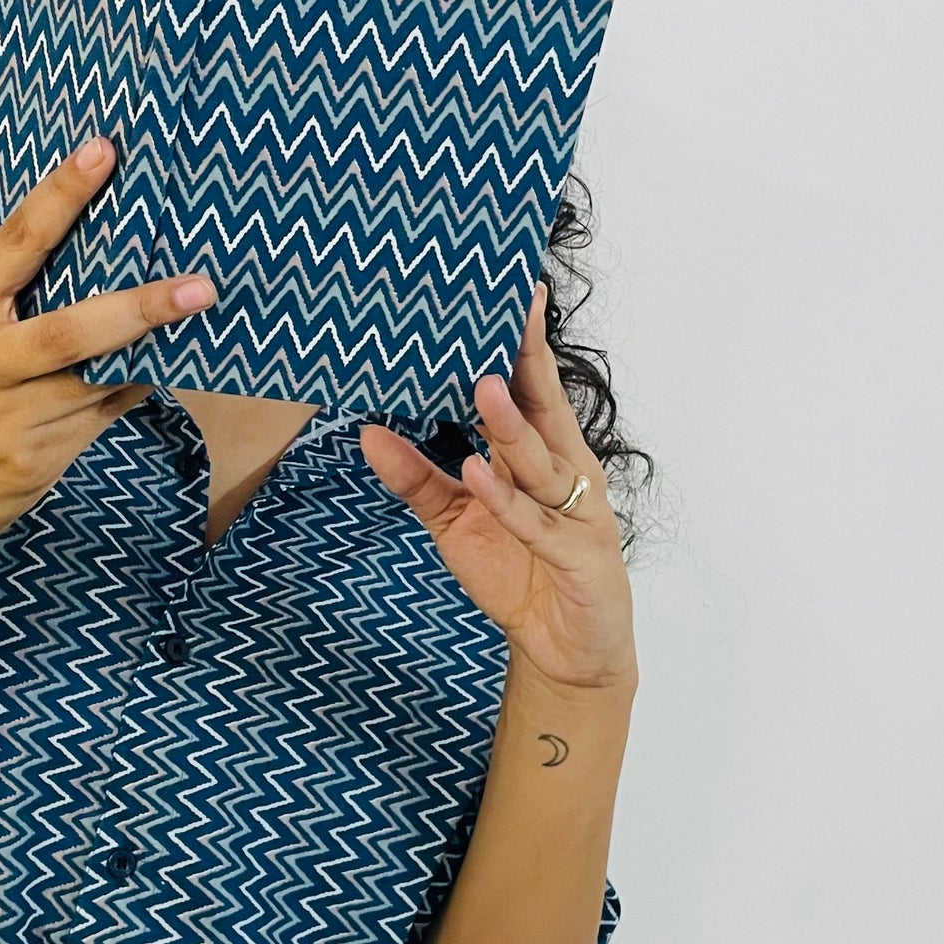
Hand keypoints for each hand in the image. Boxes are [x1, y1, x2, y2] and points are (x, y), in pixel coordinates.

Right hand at [0, 137, 215, 548]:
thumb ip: (11, 295)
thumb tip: (104, 244)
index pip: (15, 245)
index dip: (60, 195)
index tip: (104, 151)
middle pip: (68, 331)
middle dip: (136, 308)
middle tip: (198, 286)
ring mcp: (12, 416)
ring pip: (100, 375)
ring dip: (152, 343)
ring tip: (201, 305)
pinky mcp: (41, 454)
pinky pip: (109, 407)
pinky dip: (142, 380)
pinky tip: (175, 357)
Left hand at [358, 282, 636, 694]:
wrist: (565, 652)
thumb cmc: (519, 573)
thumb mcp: (455, 521)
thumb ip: (417, 478)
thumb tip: (367, 432)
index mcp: (540, 455)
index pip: (530, 389)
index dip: (522, 343)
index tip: (510, 291)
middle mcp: (564, 473)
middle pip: (544, 408)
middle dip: (525, 361)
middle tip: (504, 312)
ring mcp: (575, 514)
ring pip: (540, 460)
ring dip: (510, 424)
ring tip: (483, 387)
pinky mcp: (576, 557)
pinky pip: (535, 524)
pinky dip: (506, 499)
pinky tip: (478, 473)